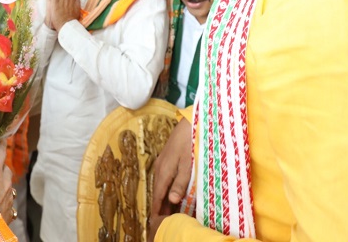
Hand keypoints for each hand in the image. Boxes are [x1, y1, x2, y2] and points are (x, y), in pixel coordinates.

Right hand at [0, 144, 15, 223]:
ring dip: (4, 184)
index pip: (1, 155)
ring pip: (9, 185)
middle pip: (7, 169)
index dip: (1, 146)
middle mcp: (6, 183)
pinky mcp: (11, 210)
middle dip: (1, 167)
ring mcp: (10, 197)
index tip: (1, 140)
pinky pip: (9, 201)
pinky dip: (5, 199)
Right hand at [150, 118, 190, 233]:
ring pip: (161, 186)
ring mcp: (162, 163)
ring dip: (164, 199)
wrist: (190, 123)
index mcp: (163, 172)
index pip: (158, 196)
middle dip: (161, 207)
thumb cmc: (190, 144)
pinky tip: (173, 193)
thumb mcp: (188, 165)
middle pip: (158, 192)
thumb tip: (170, 200)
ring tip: (169, 212)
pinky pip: (164, 179)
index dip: (157, 210)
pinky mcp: (167, 159)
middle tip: (165, 221)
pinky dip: (167, 189)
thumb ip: (180, 183)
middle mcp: (159, 169)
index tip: (157, 223)